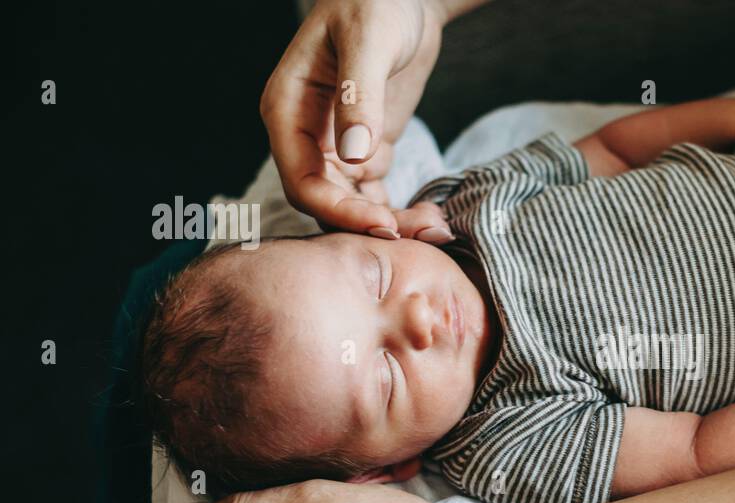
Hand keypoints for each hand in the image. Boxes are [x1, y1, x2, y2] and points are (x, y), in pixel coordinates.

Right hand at [260, 0, 446, 234]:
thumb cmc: (374, 2)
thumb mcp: (369, 41)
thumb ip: (359, 96)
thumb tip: (353, 156)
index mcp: (287, 110)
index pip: (302, 181)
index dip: (339, 212)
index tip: (385, 226)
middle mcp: (304, 136)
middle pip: (327, 203)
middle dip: (370, 226)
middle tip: (423, 235)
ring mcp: (334, 147)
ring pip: (351, 207)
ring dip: (390, 225)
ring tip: (435, 230)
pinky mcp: (365, 152)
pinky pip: (374, 197)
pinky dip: (399, 213)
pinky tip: (431, 220)